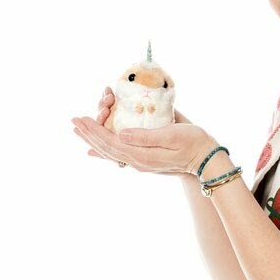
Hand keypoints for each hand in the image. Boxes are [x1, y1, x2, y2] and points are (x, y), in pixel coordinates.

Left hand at [71, 87, 206, 176]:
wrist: (206, 159)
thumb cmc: (193, 143)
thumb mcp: (172, 135)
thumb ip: (146, 136)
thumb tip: (121, 133)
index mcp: (141, 155)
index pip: (111, 141)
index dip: (94, 130)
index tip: (81, 118)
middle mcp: (137, 160)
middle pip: (106, 147)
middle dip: (89, 133)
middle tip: (74, 121)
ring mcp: (140, 162)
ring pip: (110, 151)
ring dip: (93, 139)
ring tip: (80, 130)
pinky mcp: (144, 159)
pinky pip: (118, 155)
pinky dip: (103, 152)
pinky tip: (93, 152)